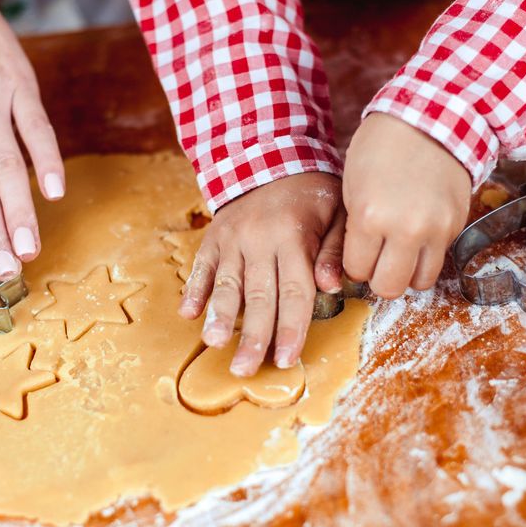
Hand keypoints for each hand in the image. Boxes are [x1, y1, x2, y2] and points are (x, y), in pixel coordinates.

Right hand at [180, 173, 345, 376]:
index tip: (286, 360)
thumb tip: (331, 287)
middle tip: (245, 370)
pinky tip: (188, 314)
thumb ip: (334, 251)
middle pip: (258, 296)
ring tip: (213, 344)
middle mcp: (259, 239)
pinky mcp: (214, 237)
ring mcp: (233, 239)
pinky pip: (202, 266)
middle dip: (252, 336)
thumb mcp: (337, 213)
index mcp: (294, 237)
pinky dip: (194, 289)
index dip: (291, 329)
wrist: (270, 156)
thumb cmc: (312, 193)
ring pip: (226, 283)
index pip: (294, 292)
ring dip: (219, 316)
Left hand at [342, 113, 470, 297]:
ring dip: (407, 272)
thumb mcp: (352, 185)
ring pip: (420, 283)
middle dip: (379, 277)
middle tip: (377, 259)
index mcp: (370, 216)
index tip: (358, 250)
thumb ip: (354, 228)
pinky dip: (427, 255)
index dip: (355, 264)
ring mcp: (436, 229)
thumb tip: (356, 264)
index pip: (357, 270)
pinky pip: (439, 259)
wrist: (430, 119)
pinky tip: (418, 233)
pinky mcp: (457, 225)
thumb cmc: (382, 147)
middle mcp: (406, 229)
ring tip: (400, 252)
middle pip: (389, 287)